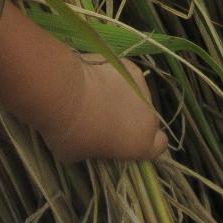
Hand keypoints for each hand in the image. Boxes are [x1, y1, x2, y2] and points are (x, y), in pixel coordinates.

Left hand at [39, 56, 167, 164]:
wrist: (64, 93)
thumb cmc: (69, 132)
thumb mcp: (78, 155)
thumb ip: (95, 151)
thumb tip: (91, 143)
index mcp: (141, 143)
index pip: (158, 146)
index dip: (145, 144)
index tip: (127, 142)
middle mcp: (149, 117)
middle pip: (148, 120)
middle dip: (132, 120)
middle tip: (105, 118)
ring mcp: (142, 88)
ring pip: (138, 96)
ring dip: (125, 98)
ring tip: (97, 94)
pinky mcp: (131, 67)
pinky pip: (127, 76)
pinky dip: (116, 78)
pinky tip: (96, 77)